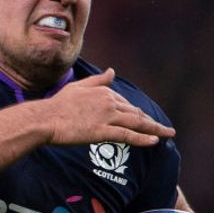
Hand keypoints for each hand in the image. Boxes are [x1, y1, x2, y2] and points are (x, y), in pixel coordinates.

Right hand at [44, 68, 174, 146]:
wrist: (45, 119)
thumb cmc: (58, 105)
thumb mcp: (79, 86)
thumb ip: (98, 80)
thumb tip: (112, 71)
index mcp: (104, 91)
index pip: (126, 104)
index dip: (137, 114)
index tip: (145, 121)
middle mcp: (109, 102)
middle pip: (135, 113)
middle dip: (152, 122)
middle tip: (165, 129)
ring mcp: (106, 117)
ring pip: (136, 123)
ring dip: (155, 129)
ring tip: (168, 134)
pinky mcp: (102, 131)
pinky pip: (127, 135)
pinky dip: (142, 138)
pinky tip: (155, 142)